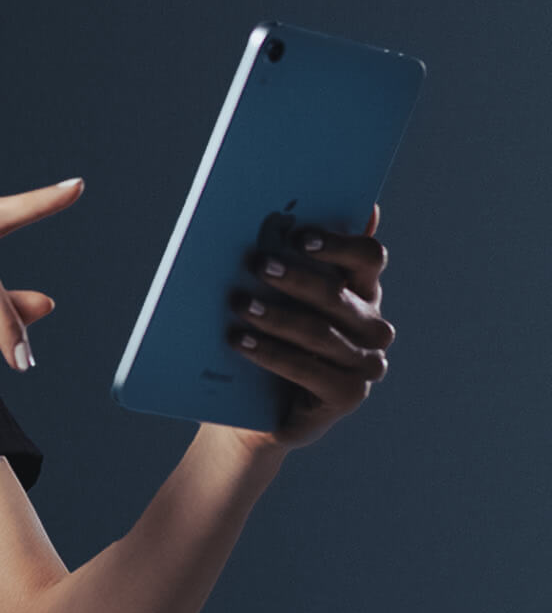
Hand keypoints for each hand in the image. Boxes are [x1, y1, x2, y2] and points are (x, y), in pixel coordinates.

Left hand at [221, 202, 394, 454]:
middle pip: (338, 293)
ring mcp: (365, 363)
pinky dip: (270, 353)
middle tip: (256, 263)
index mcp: (364, 289)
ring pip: (319, 332)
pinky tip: (240, 341)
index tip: (298, 236)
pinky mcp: (348, 395)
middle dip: (294, 276)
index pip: (368, 256)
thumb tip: (310, 208)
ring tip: (238, 303)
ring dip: (274, 316)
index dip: (336, 244)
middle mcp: (373, 325)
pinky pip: (307, 370)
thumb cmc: (271, 332)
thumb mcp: (281, 292)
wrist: (257, 403)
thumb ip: (294, 252)